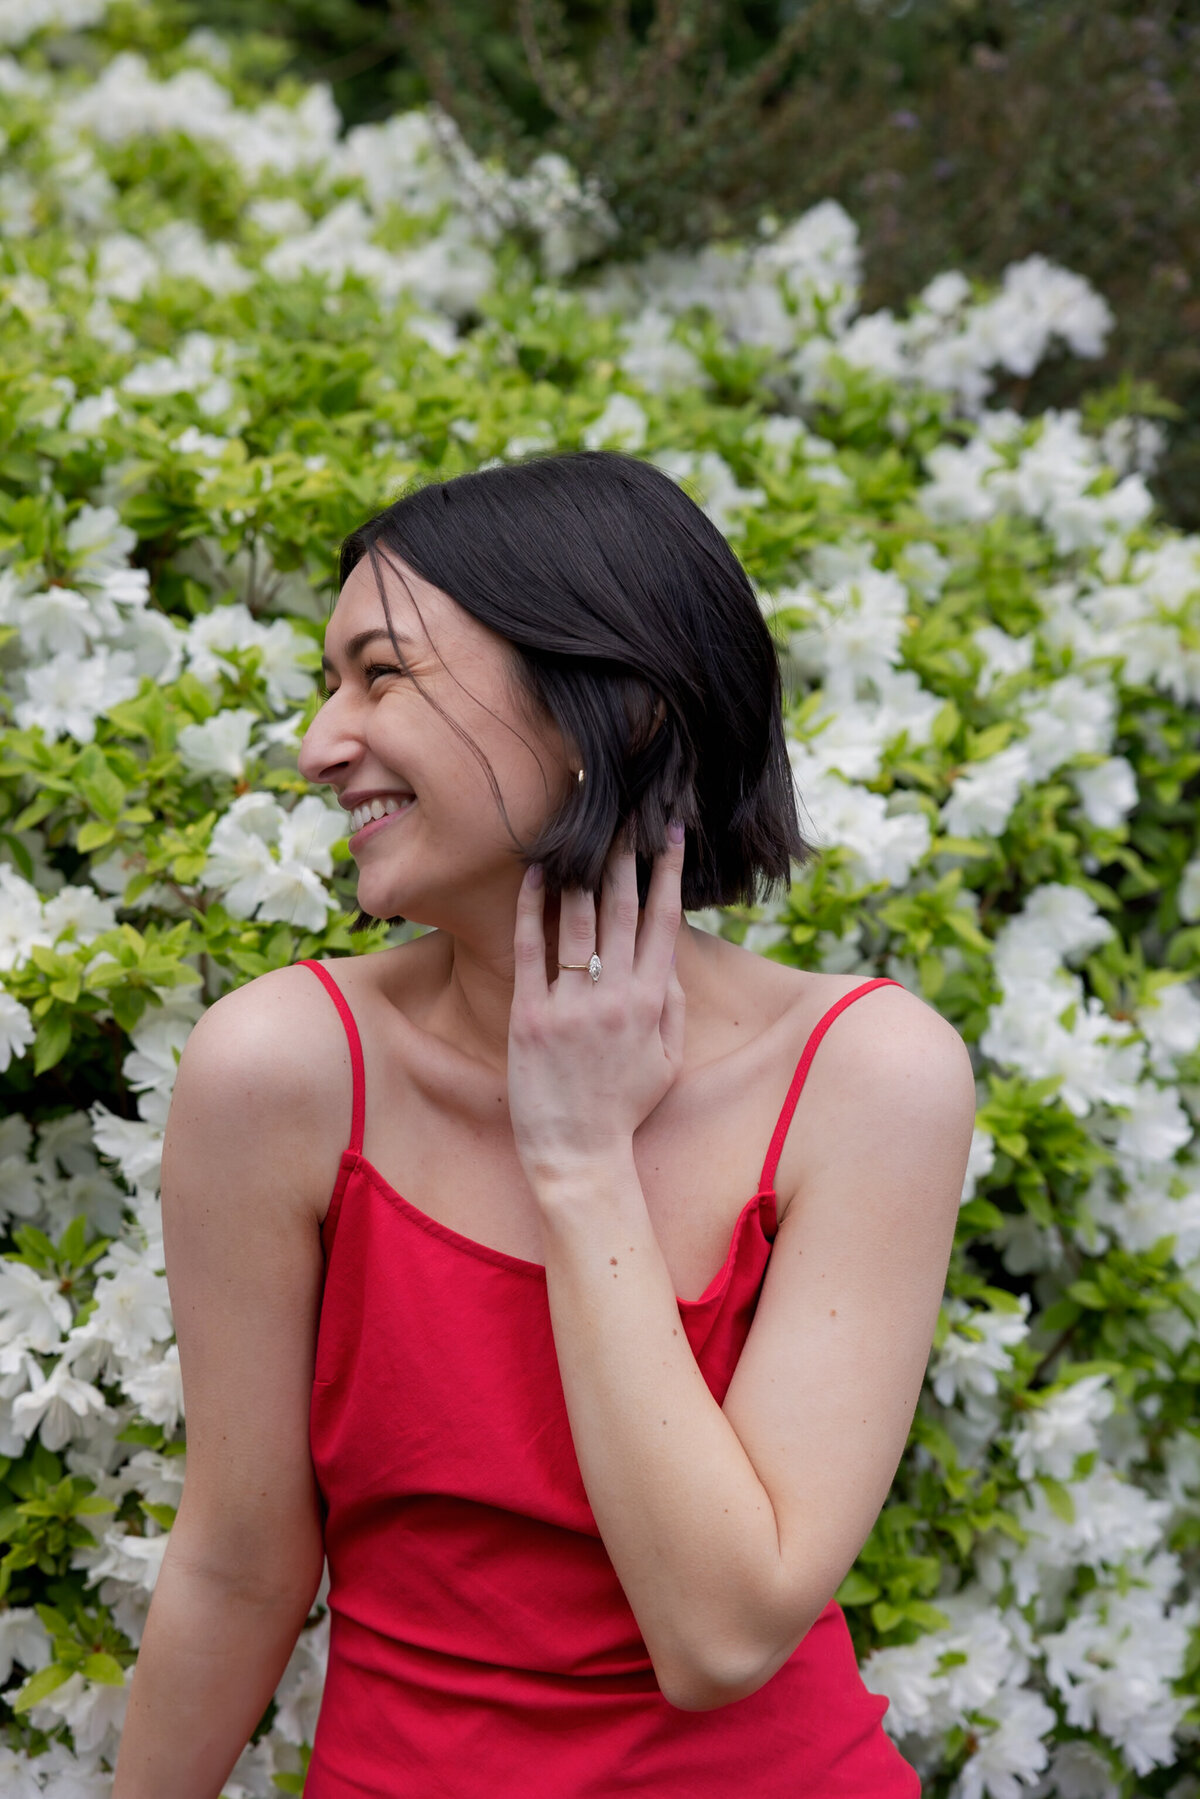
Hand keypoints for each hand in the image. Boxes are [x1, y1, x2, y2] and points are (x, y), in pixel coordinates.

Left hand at [508, 825, 686, 1190]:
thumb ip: (672, 1007)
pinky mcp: (530, 1016)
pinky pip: (530, 951)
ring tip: (579, 829)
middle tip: (624, 811)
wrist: (577, 1154)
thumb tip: (668, 957)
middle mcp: (614, 998)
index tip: (669, 830)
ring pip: (577, 921)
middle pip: (621, 909)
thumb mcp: (667, 1061)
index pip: (663, 922)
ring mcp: (570, 1006)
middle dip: (624, 855)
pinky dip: (531, 908)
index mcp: (652, 1004)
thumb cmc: (624, 1107)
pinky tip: (532, 874)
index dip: (667, 872)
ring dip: (579, 870)